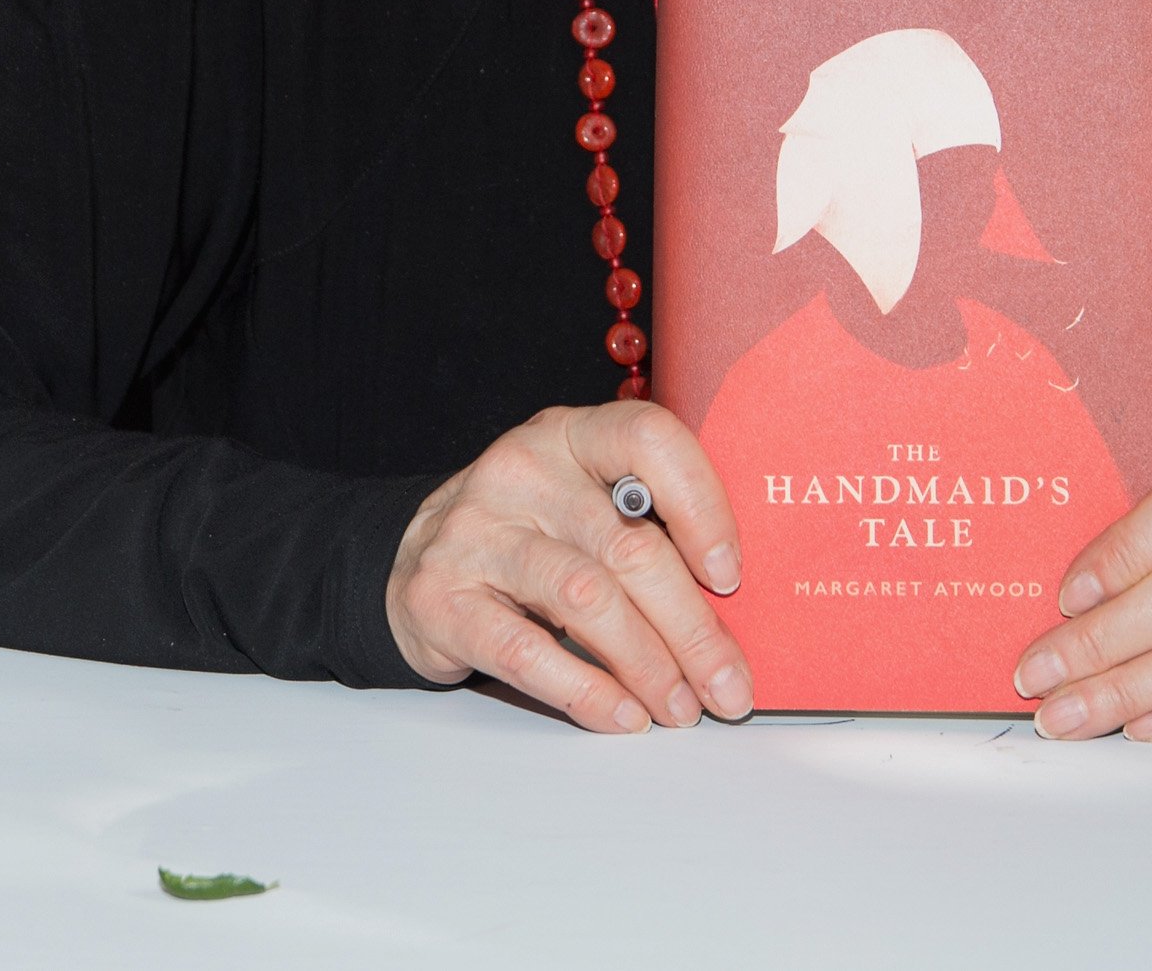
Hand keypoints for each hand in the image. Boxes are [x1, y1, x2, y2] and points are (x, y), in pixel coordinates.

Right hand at [387, 400, 753, 732]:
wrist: (412, 562)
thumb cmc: (528, 535)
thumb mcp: (582, 501)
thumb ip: (646, 526)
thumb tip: (739, 606)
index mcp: (572, 436)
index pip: (649, 440)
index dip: (701, 505)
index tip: (731, 576)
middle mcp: (522, 472)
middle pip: (627, 544)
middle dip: (691, 627)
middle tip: (727, 685)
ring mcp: (475, 532)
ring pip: (584, 598)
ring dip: (646, 665)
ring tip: (681, 709)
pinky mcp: (440, 597)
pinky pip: (525, 651)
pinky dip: (586, 691)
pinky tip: (622, 716)